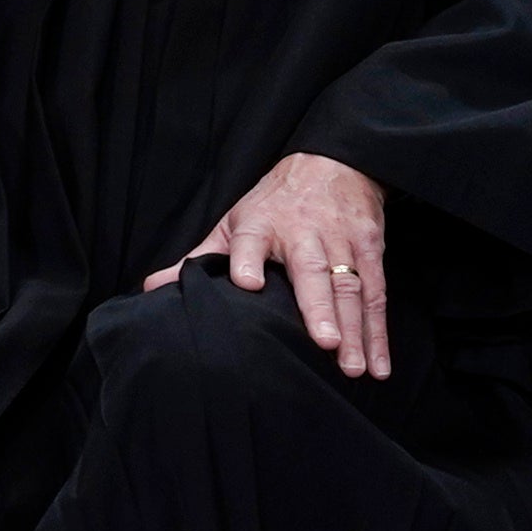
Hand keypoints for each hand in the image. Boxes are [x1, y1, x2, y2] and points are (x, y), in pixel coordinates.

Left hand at [146, 150, 399, 380]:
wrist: (335, 163)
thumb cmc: (275, 203)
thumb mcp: (233, 223)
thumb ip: (198, 258)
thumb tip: (152, 289)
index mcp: (261, 225)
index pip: (251, 241)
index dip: (247, 260)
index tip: (246, 284)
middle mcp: (304, 233)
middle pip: (313, 270)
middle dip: (319, 307)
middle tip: (324, 343)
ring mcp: (341, 242)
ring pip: (350, 288)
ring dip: (356, 330)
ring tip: (352, 367)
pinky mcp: (370, 251)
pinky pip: (376, 296)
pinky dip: (380, 333)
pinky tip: (378, 365)